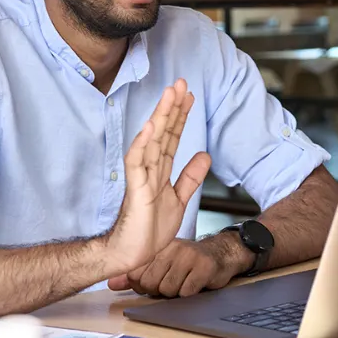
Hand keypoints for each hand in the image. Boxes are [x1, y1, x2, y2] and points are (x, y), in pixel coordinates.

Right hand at [103, 79, 210, 274]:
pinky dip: (143, 143)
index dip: (181, 116)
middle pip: (163, 132)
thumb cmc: (149, 230)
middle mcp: (150, 169)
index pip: (172, 137)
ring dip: (160, 116)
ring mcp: (141, 177)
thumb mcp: (179, 200)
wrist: (133, 255)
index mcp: (160, 170)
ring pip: (151, 140)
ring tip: (169, 94)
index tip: (189, 96)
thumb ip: (190, 177)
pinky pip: (137, 162)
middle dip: (172, 107)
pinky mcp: (135, 189)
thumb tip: (205, 155)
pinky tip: (150, 127)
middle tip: (181, 83)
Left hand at [107, 236, 249, 296]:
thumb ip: (135, 274)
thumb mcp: (160, 263)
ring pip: (168, 290)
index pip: (135, 274)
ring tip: (184, 281)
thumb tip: (111, 283)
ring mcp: (188, 255)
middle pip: (150, 284)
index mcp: (157, 247)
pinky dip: (190, 293)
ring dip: (176, 293)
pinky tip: (195, 283)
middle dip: (160, 290)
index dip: (142, 285)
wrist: (220, 254)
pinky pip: (186, 292)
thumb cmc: (187, 261)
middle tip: (172, 282)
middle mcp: (171, 248)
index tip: (154, 282)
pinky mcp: (204, 266)